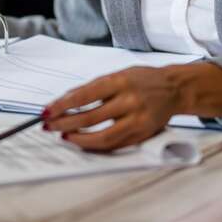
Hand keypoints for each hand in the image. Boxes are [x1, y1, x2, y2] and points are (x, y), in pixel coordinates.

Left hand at [42, 67, 185, 151]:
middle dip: (65, 124)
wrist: (174, 89)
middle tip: (50, 126)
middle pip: (90, 118)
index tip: (47, 111)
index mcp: (121, 81)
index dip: (63, 105)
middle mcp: (129, 101)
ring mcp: (137, 120)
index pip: (85, 95)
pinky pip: (114, 145)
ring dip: (79, 139)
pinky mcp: (142, 135)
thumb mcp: (118, 74)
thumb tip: (65, 100)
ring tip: (65, 136)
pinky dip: (96, 146)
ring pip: (102, 137)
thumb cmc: (143, 79)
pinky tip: (83, 143)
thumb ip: (93, 88)